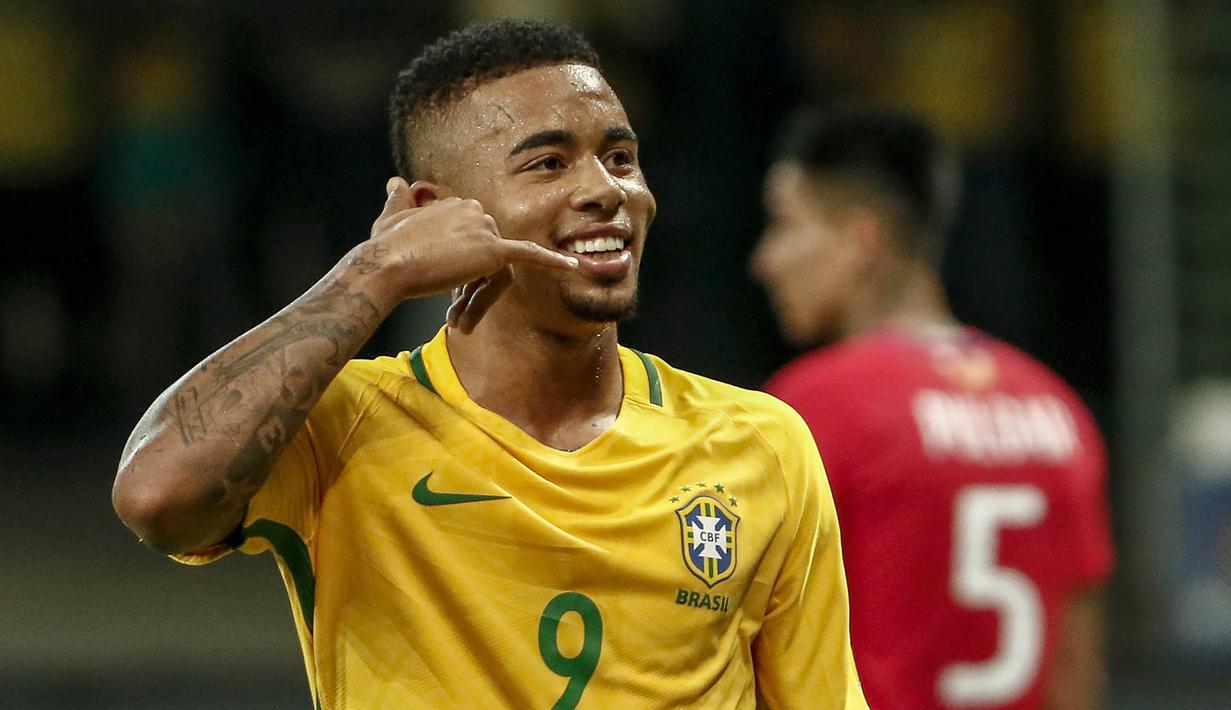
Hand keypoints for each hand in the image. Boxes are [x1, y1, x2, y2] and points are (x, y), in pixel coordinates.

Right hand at [359, 177, 577, 329]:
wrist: (385, 266)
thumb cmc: (383, 249)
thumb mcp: (390, 219)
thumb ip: (397, 202)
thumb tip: (395, 183)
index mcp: (454, 203)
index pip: (471, 243)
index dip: (460, 273)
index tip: (445, 293)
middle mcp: (472, 209)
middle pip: (486, 258)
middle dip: (472, 289)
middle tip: (455, 316)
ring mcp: (484, 228)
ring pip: (494, 271)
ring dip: (479, 299)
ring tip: (459, 322)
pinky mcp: (492, 249)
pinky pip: (528, 254)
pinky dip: (552, 260)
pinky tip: (573, 265)